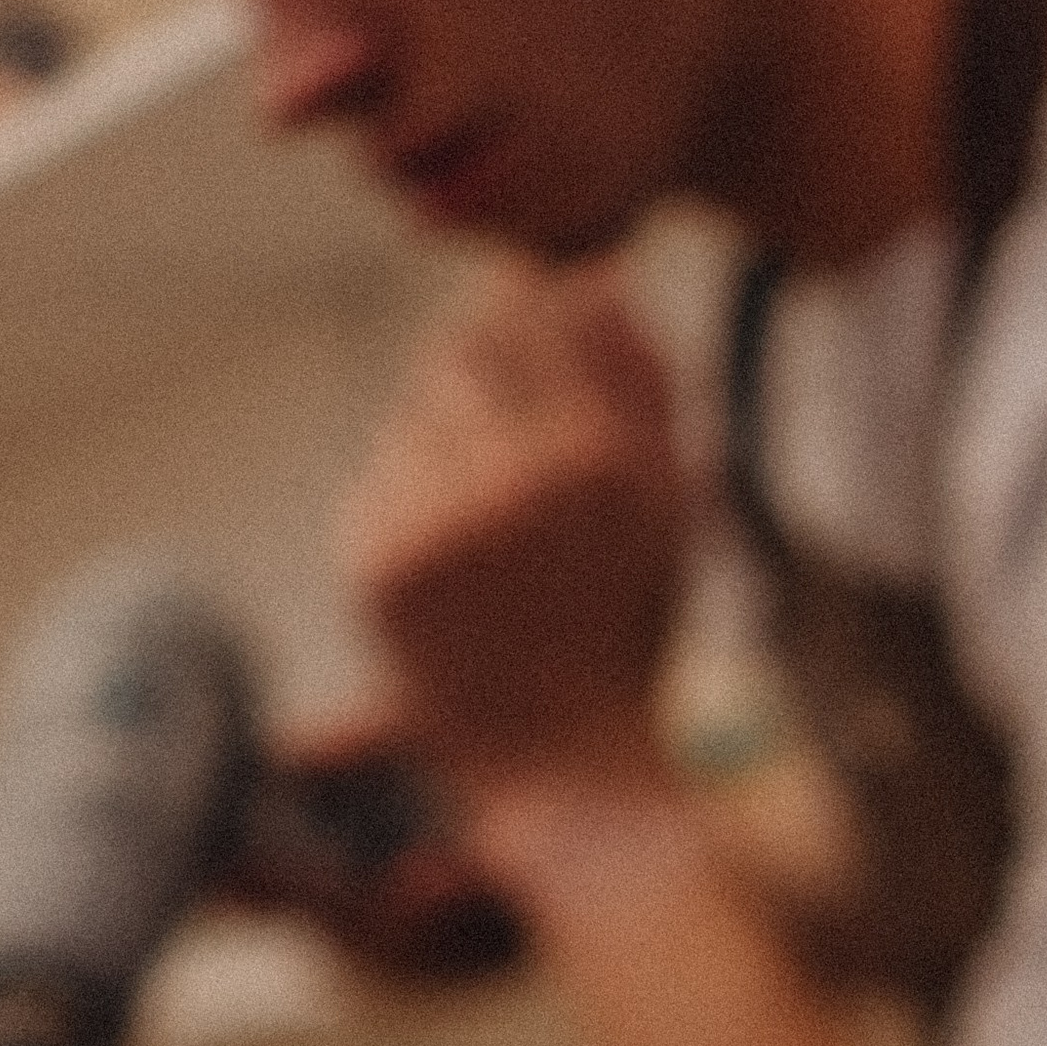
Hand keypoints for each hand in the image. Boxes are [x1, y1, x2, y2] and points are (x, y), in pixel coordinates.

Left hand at [338, 267, 692, 803]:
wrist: (571, 770)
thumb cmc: (625, 633)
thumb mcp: (666, 502)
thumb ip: (642, 383)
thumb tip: (599, 275)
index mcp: (599, 461)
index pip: (532, 315)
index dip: (522, 309)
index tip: (530, 334)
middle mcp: (516, 483)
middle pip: (461, 352)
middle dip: (478, 378)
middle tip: (507, 452)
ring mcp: (440, 523)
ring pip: (414, 413)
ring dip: (443, 442)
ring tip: (491, 527)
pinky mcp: (380, 562)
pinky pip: (380, 477)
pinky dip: (409, 500)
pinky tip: (458, 566)